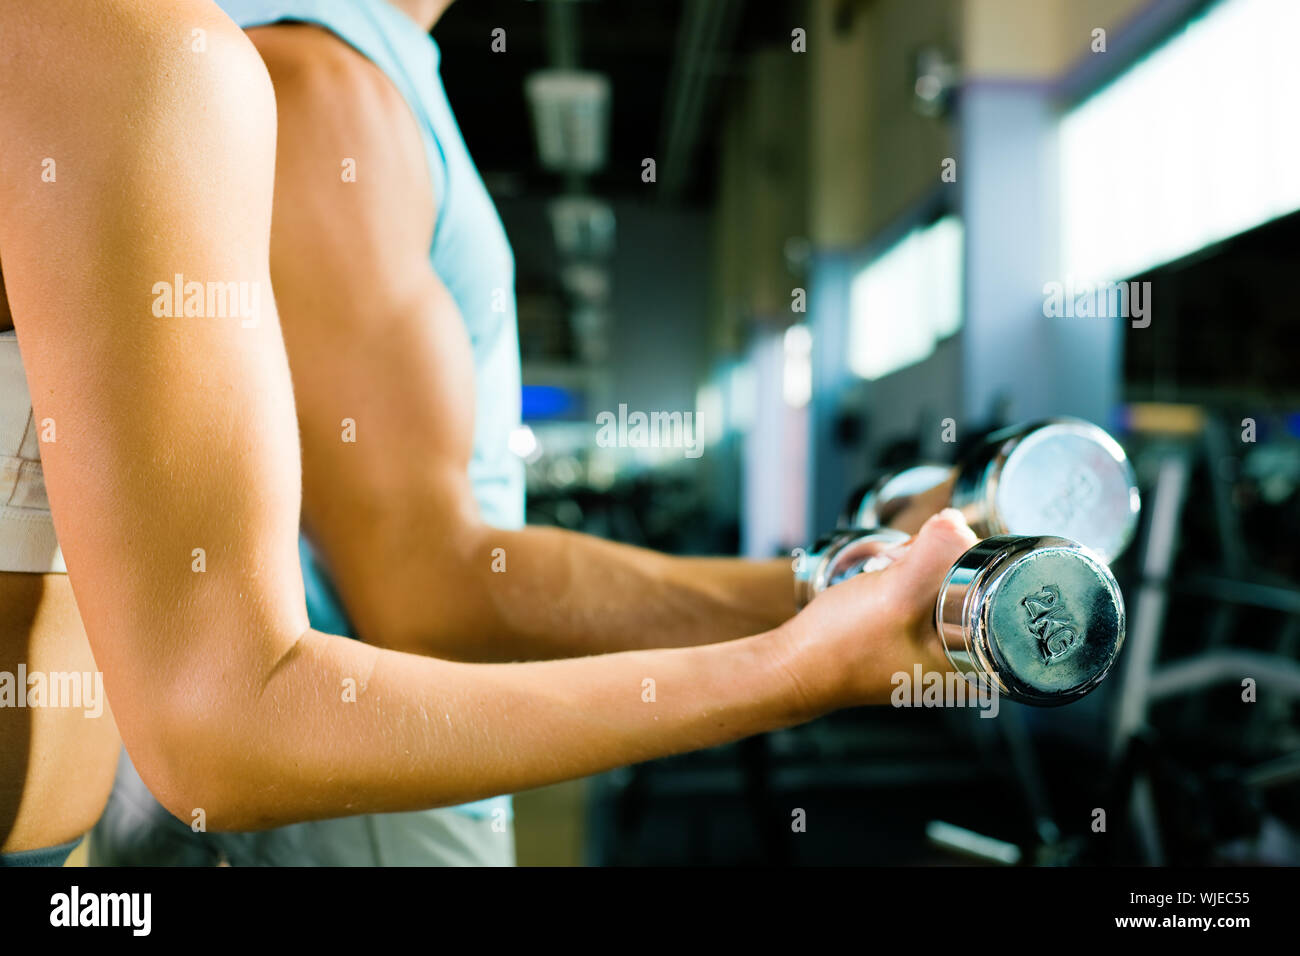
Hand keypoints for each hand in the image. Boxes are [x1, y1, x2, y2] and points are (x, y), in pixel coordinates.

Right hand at [779, 509, 978, 710]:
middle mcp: (963, 664)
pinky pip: (924, 593)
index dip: (963, 562)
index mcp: (975, 667)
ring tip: (885, 578)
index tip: (928, 565)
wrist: (792, 665)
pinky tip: (880, 586)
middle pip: (974, 584)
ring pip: (947, 584)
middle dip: (937, 562)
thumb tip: (958, 520)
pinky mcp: (912, 637)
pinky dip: (904, 578)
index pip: (998, 590)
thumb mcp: (895, 595)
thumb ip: (935, 555)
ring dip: (917, 566)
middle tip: (899, 572)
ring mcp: (935, 651)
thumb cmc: (841, 647)